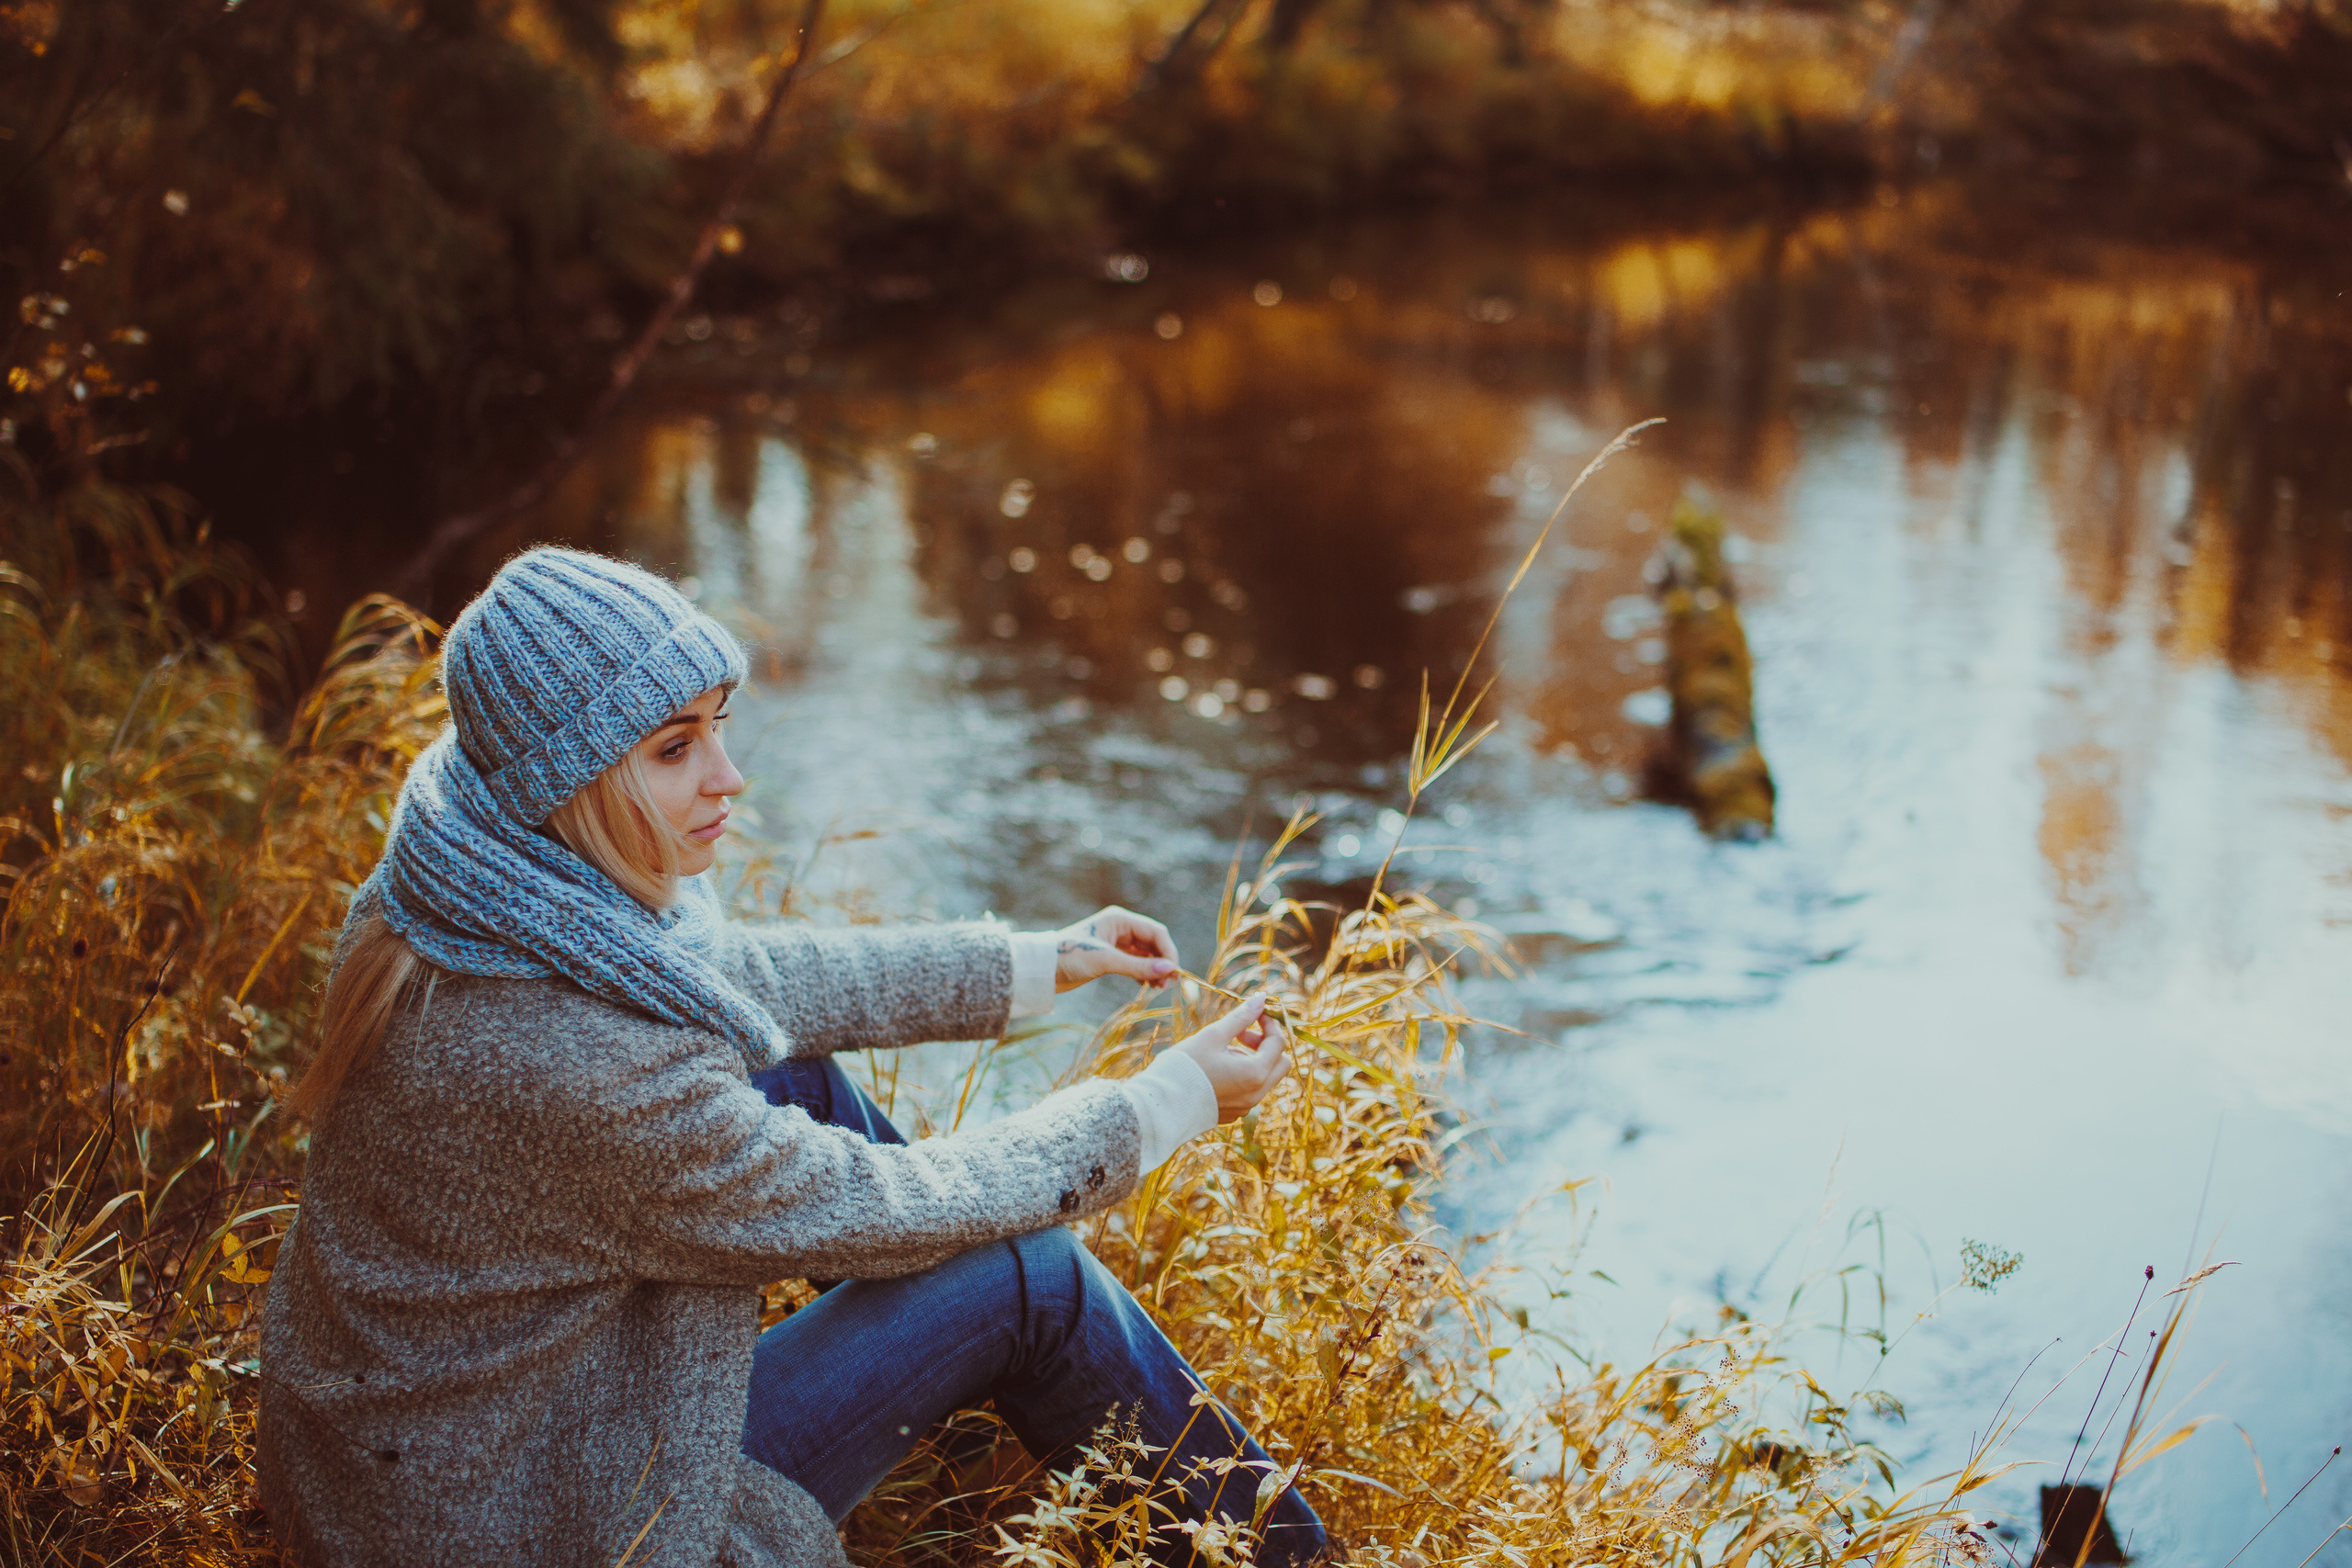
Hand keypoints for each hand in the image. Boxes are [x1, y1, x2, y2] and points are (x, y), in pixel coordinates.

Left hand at [1052, 906, 1178, 992]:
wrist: (1043, 969)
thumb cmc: (1071, 957)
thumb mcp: (1106, 961)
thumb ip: (1138, 966)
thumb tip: (1170, 970)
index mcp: (1120, 919)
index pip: (1156, 932)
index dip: (1168, 951)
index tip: (1173, 973)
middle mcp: (1121, 927)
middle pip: (1153, 943)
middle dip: (1162, 962)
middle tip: (1167, 984)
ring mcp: (1116, 942)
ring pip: (1146, 954)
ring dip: (1153, 969)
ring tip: (1156, 987)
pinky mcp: (1111, 956)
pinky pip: (1135, 962)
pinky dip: (1142, 973)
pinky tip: (1145, 985)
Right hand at [1175, 996, 1292, 1123]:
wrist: (1159, 1105)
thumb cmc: (1185, 1066)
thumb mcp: (1213, 1035)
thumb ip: (1240, 1017)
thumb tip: (1261, 999)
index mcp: (1255, 1073)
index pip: (1278, 1042)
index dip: (1269, 1023)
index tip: (1253, 1014)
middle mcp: (1256, 1094)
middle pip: (1280, 1064)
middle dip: (1266, 1044)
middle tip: (1241, 1035)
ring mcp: (1246, 1107)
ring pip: (1265, 1078)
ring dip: (1252, 1060)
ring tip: (1220, 1053)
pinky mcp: (1233, 1114)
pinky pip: (1249, 1091)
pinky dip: (1242, 1076)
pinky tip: (1216, 1070)